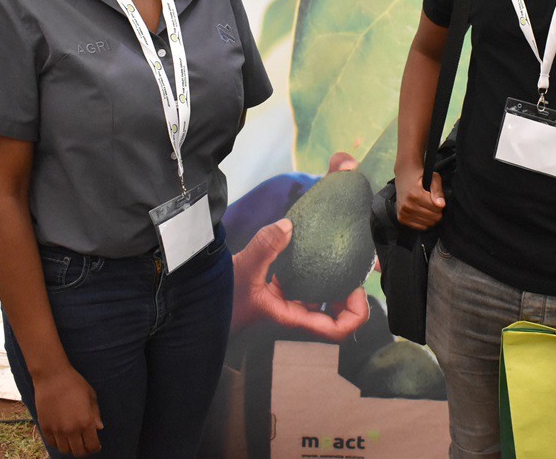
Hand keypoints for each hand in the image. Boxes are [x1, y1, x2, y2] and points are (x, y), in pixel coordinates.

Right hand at [32, 363, 102, 455]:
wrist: (52, 376)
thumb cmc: (75, 383)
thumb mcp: (91, 396)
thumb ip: (95, 414)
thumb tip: (99, 428)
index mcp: (86, 421)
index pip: (92, 446)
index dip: (95, 448)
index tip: (96, 445)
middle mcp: (71, 429)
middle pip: (78, 452)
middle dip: (84, 450)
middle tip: (85, 444)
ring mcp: (57, 429)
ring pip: (64, 450)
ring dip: (70, 447)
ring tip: (73, 440)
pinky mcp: (45, 427)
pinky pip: (52, 443)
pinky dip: (58, 443)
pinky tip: (61, 436)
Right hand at [231, 218, 370, 339]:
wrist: (198, 305)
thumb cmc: (220, 299)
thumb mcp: (243, 270)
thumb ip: (264, 247)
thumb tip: (288, 226)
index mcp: (292, 316)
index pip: (336, 330)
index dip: (356, 314)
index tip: (356, 288)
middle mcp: (294, 313)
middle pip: (336, 316)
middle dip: (350, 296)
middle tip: (353, 270)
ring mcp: (287, 303)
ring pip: (321, 300)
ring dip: (334, 284)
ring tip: (340, 258)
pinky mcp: (277, 292)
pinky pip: (304, 286)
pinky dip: (314, 272)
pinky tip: (310, 251)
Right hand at [395, 167, 444, 229]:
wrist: (404, 174)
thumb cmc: (420, 175)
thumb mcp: (433, 178)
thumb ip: (438, 191)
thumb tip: (441, 205)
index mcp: (415, 195)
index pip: (436, 209)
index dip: (441, 205)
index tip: (438, 200)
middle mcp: (407, 205)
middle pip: (432, 218)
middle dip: (437, 212)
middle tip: (434, 204)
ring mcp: (403, 212)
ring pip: (427, 224)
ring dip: (431, 218)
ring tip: (428, 208)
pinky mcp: (401, 218)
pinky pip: (419, 227)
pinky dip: (424, 222)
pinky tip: (423, 213)